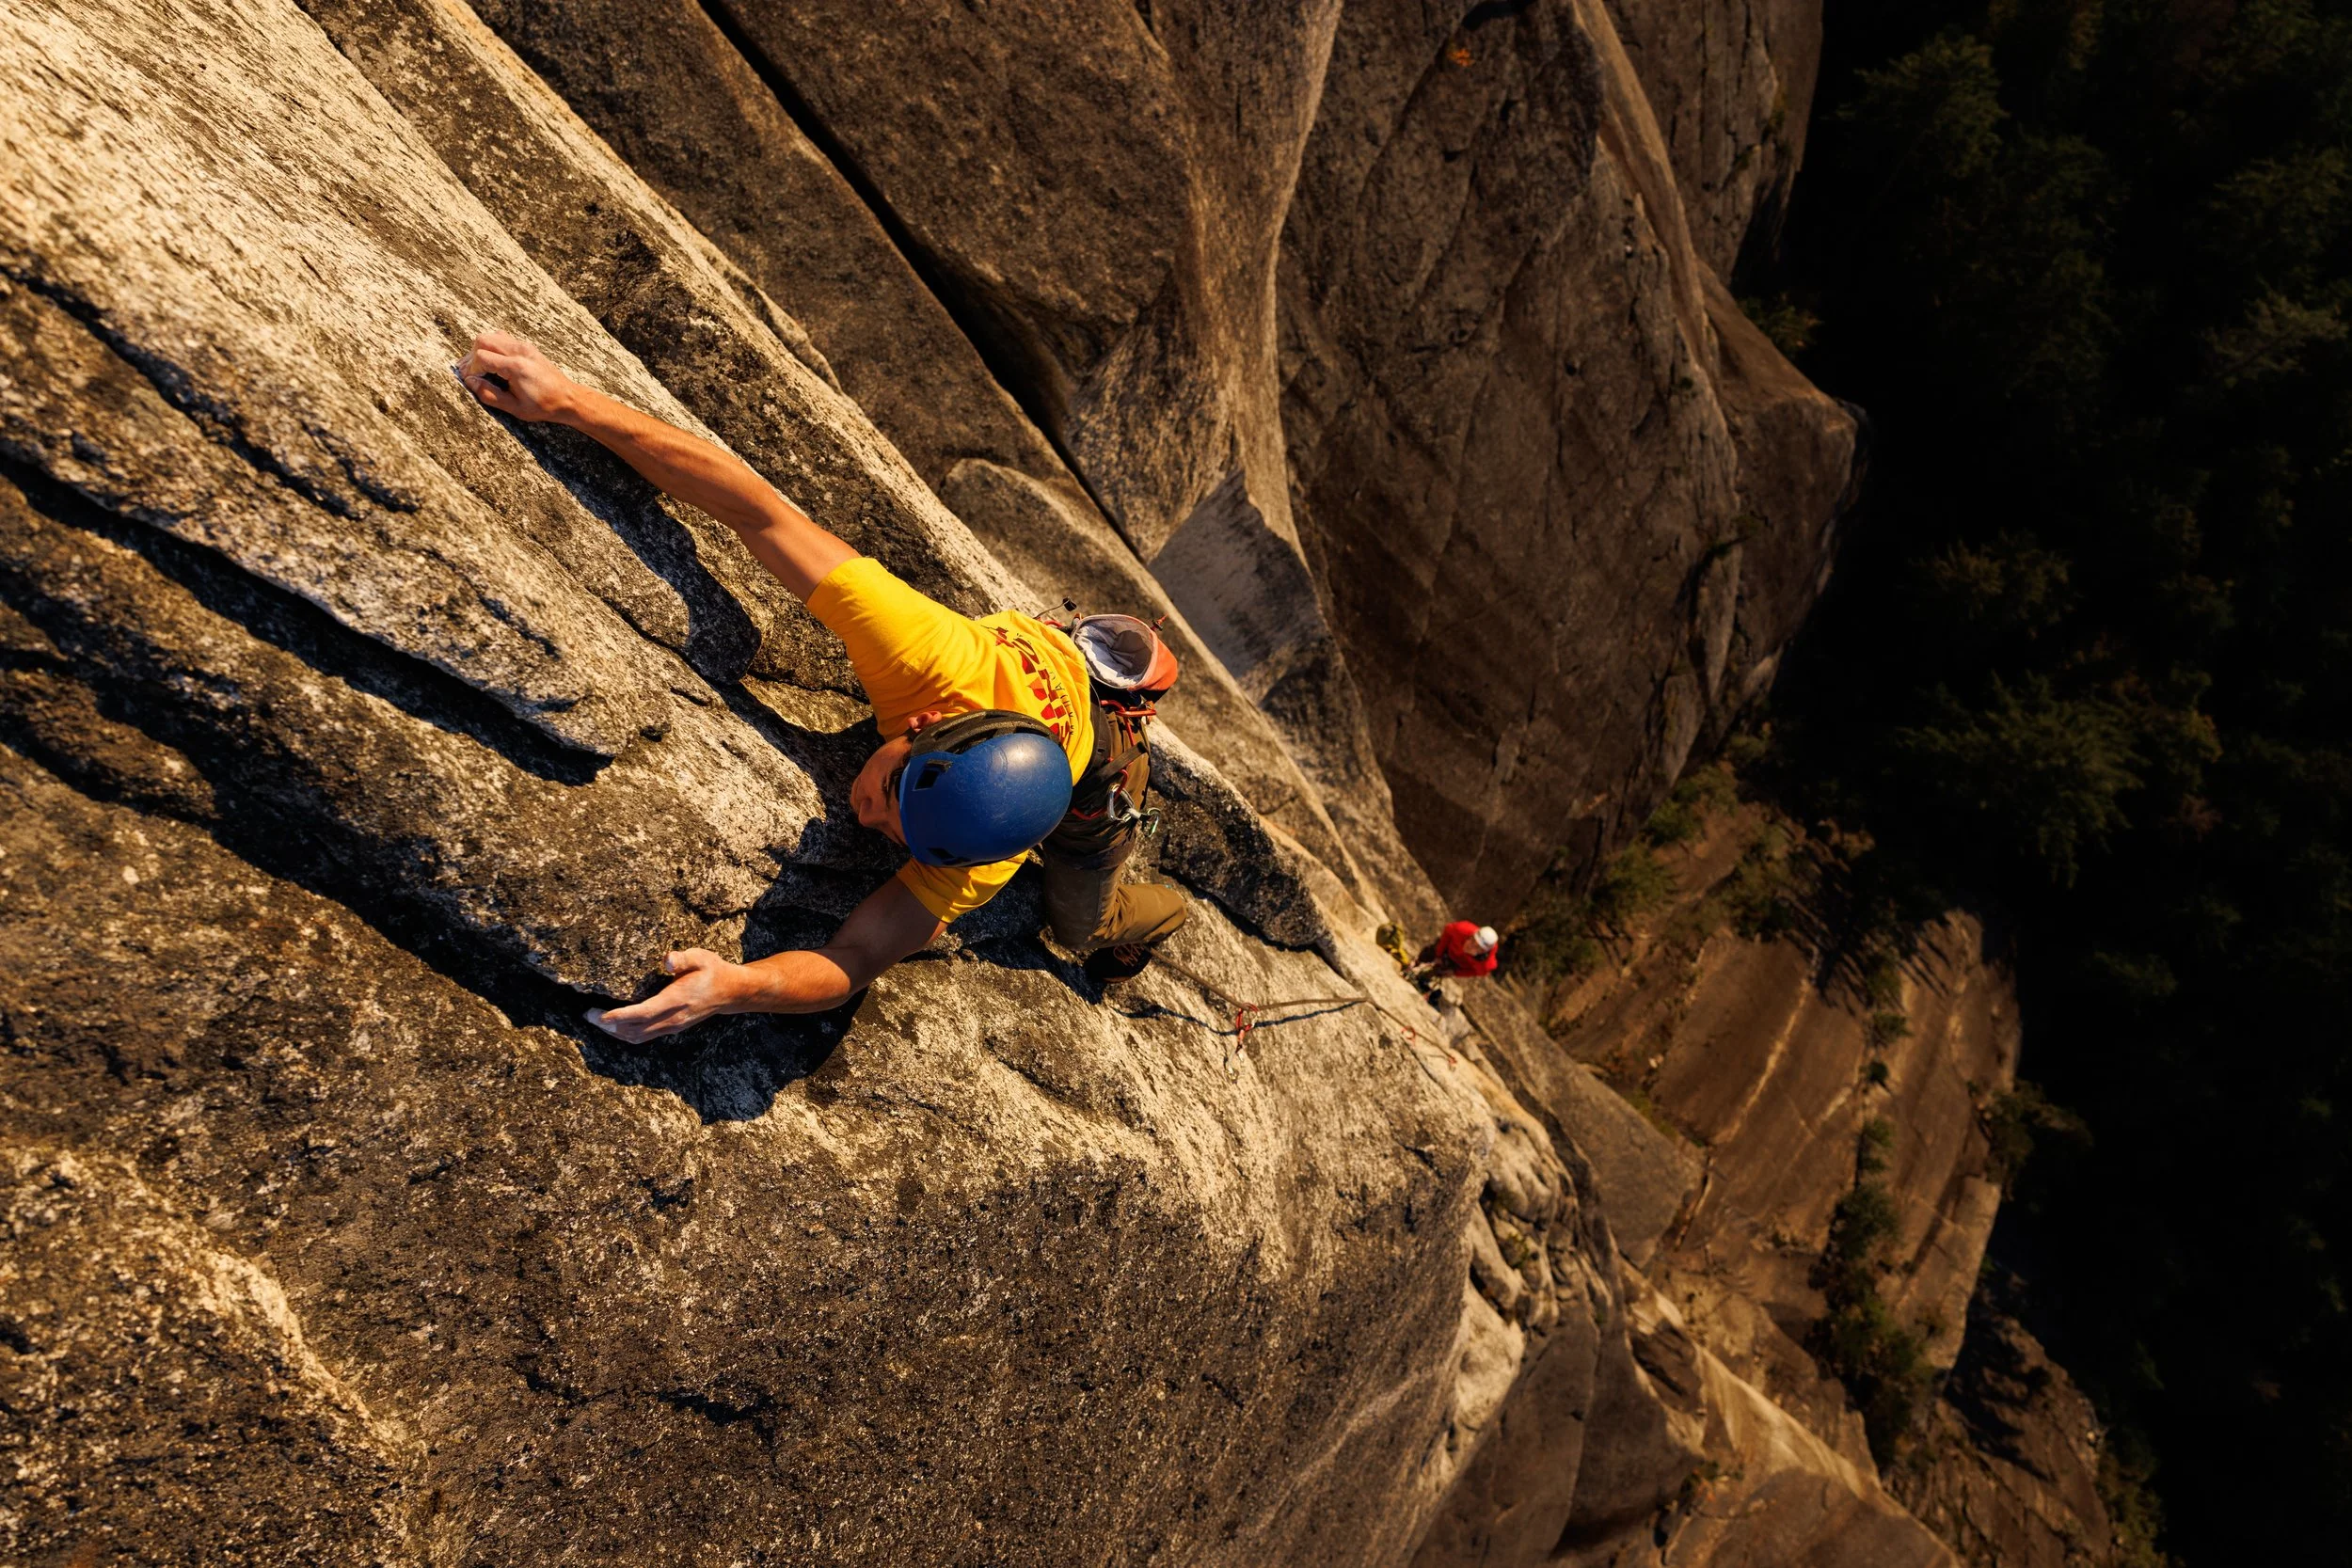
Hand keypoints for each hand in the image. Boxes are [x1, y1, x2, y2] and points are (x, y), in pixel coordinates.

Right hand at [457, 330, 579, 422]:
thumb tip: (470, 382)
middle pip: (483, 340)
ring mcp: (524, 346)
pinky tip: (493, 363)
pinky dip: (492, 347)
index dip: (471, 369)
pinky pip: (502, 338)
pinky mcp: (527, 346)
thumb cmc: (543, 406)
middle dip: (471, 356)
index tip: (471, 381)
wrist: (567, 398)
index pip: (481, 356)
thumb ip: (489, 395)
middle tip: (471, 373)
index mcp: (516, 367)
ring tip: (480, 368)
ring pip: (492, 336)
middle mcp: (520, 351)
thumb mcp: (514, 407)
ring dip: (481, 349)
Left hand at [586, 948, 743, 1042]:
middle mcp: (673, 1018)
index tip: (599, 1015)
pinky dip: (626, 1034)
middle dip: (609, 1025)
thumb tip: (666, 960)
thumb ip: (683, 958)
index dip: (620, 1016)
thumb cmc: (712, 970)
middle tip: (588, 1015)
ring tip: (596, 1021)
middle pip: (635, 1029)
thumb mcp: (701, 957)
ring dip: (615, 1032)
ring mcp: (672, 1026)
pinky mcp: (672, 1028)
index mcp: (677, 1000)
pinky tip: (615, 1027)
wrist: (730, 992)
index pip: (643, 1012)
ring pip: (638, 1036)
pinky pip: (644, 1036)